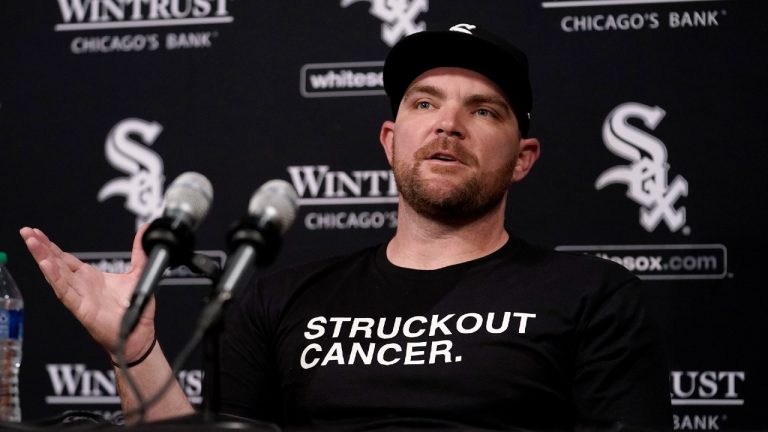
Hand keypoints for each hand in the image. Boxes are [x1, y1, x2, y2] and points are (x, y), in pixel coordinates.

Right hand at [19, 226, 156, 362]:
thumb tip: (144, 231)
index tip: (38, 232)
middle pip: (56, 263)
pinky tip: (46, 264)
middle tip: (27, 231)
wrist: (139, 333)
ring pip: (56, 275)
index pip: (65, 258)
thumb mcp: (138, 273)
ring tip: (32, 242)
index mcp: (90, 277)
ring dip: (43, 258)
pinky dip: (55, 277)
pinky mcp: (81, 308)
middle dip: (41, 247)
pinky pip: (66, 291)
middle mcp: (81, 286)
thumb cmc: (134, 309)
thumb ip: (139, 252)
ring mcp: (79, 297)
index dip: (52, 245)